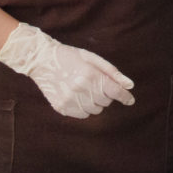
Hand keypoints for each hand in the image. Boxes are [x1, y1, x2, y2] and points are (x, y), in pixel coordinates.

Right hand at [0, 22, 134, 118]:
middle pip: (106, 102)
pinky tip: (77, 97)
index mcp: (90, 75)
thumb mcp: (92, 58)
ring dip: (95, 103)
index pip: (115, 92)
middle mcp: (81, 89)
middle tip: (96, 85)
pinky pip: (82, 115)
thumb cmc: (70, 57)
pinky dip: (84, 108)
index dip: (125, 97)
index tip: (130, 100)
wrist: (42, 60)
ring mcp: (70, 100)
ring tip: (85, 90)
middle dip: (106, 95)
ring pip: (95, 110)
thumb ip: (112, 72)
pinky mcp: (61, 107)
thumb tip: (130, 86)